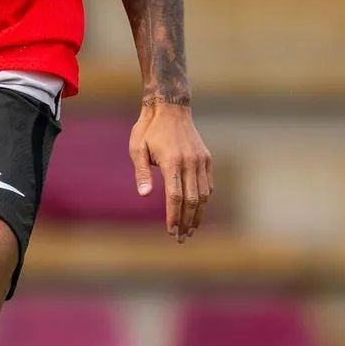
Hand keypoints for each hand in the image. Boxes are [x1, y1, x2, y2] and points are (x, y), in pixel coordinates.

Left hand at [130, 100, 210, 239]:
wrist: (170, 107)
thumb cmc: (148, 129)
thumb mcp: (137, 148)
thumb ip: (141, 172)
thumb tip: (144, 195)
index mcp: (172, 162)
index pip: (175, 197)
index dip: (173, 216)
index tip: (170, 231)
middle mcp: (190, 162)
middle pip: (192, 200)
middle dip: (186, 221)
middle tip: (181, 237)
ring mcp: (201, 161)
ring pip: (203, 195)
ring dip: (198, 214)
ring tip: (190, 229)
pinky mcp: (206, 158)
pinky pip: (207, 184)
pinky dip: (203, 199)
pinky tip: (197, 210)